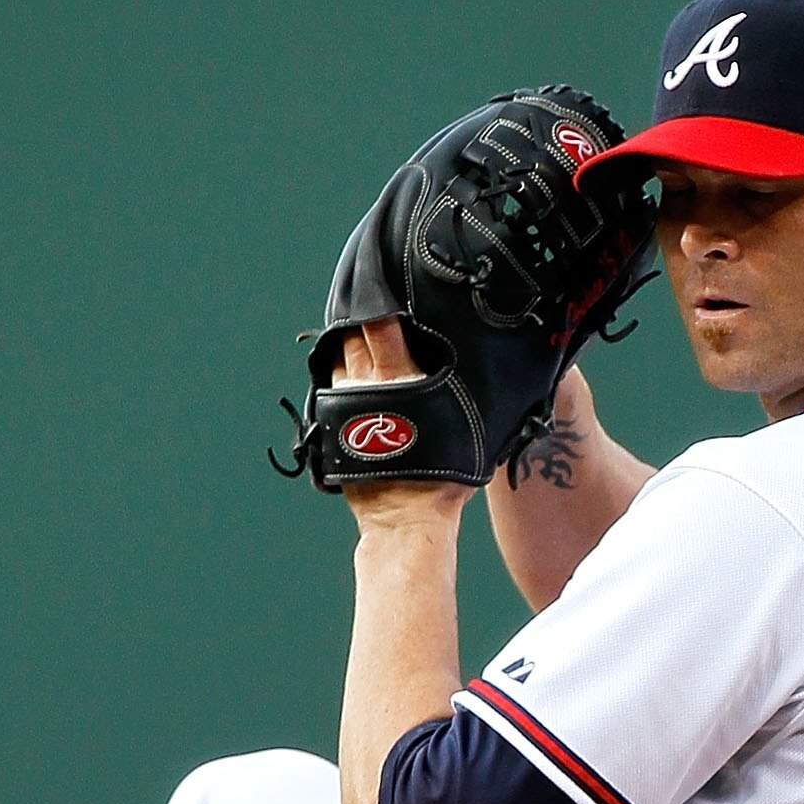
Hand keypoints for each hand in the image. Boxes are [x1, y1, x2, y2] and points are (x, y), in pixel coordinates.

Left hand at [337, 314, 473, 527]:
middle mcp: (367, 385)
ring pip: (337, 361)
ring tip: (358, 343)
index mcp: (399, 377)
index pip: (379, 324)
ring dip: (345, 350)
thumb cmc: (441, 480)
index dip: (376, 302)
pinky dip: (338, 380)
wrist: (405, 519)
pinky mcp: (333, 428)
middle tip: (368, 309)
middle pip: (352, 336)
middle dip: (357, 320)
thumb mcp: (462, 426)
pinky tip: (349, 379)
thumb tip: (472, 374)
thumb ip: (455, 394)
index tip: (380, 284)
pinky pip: (330, 393)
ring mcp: (346, 406)